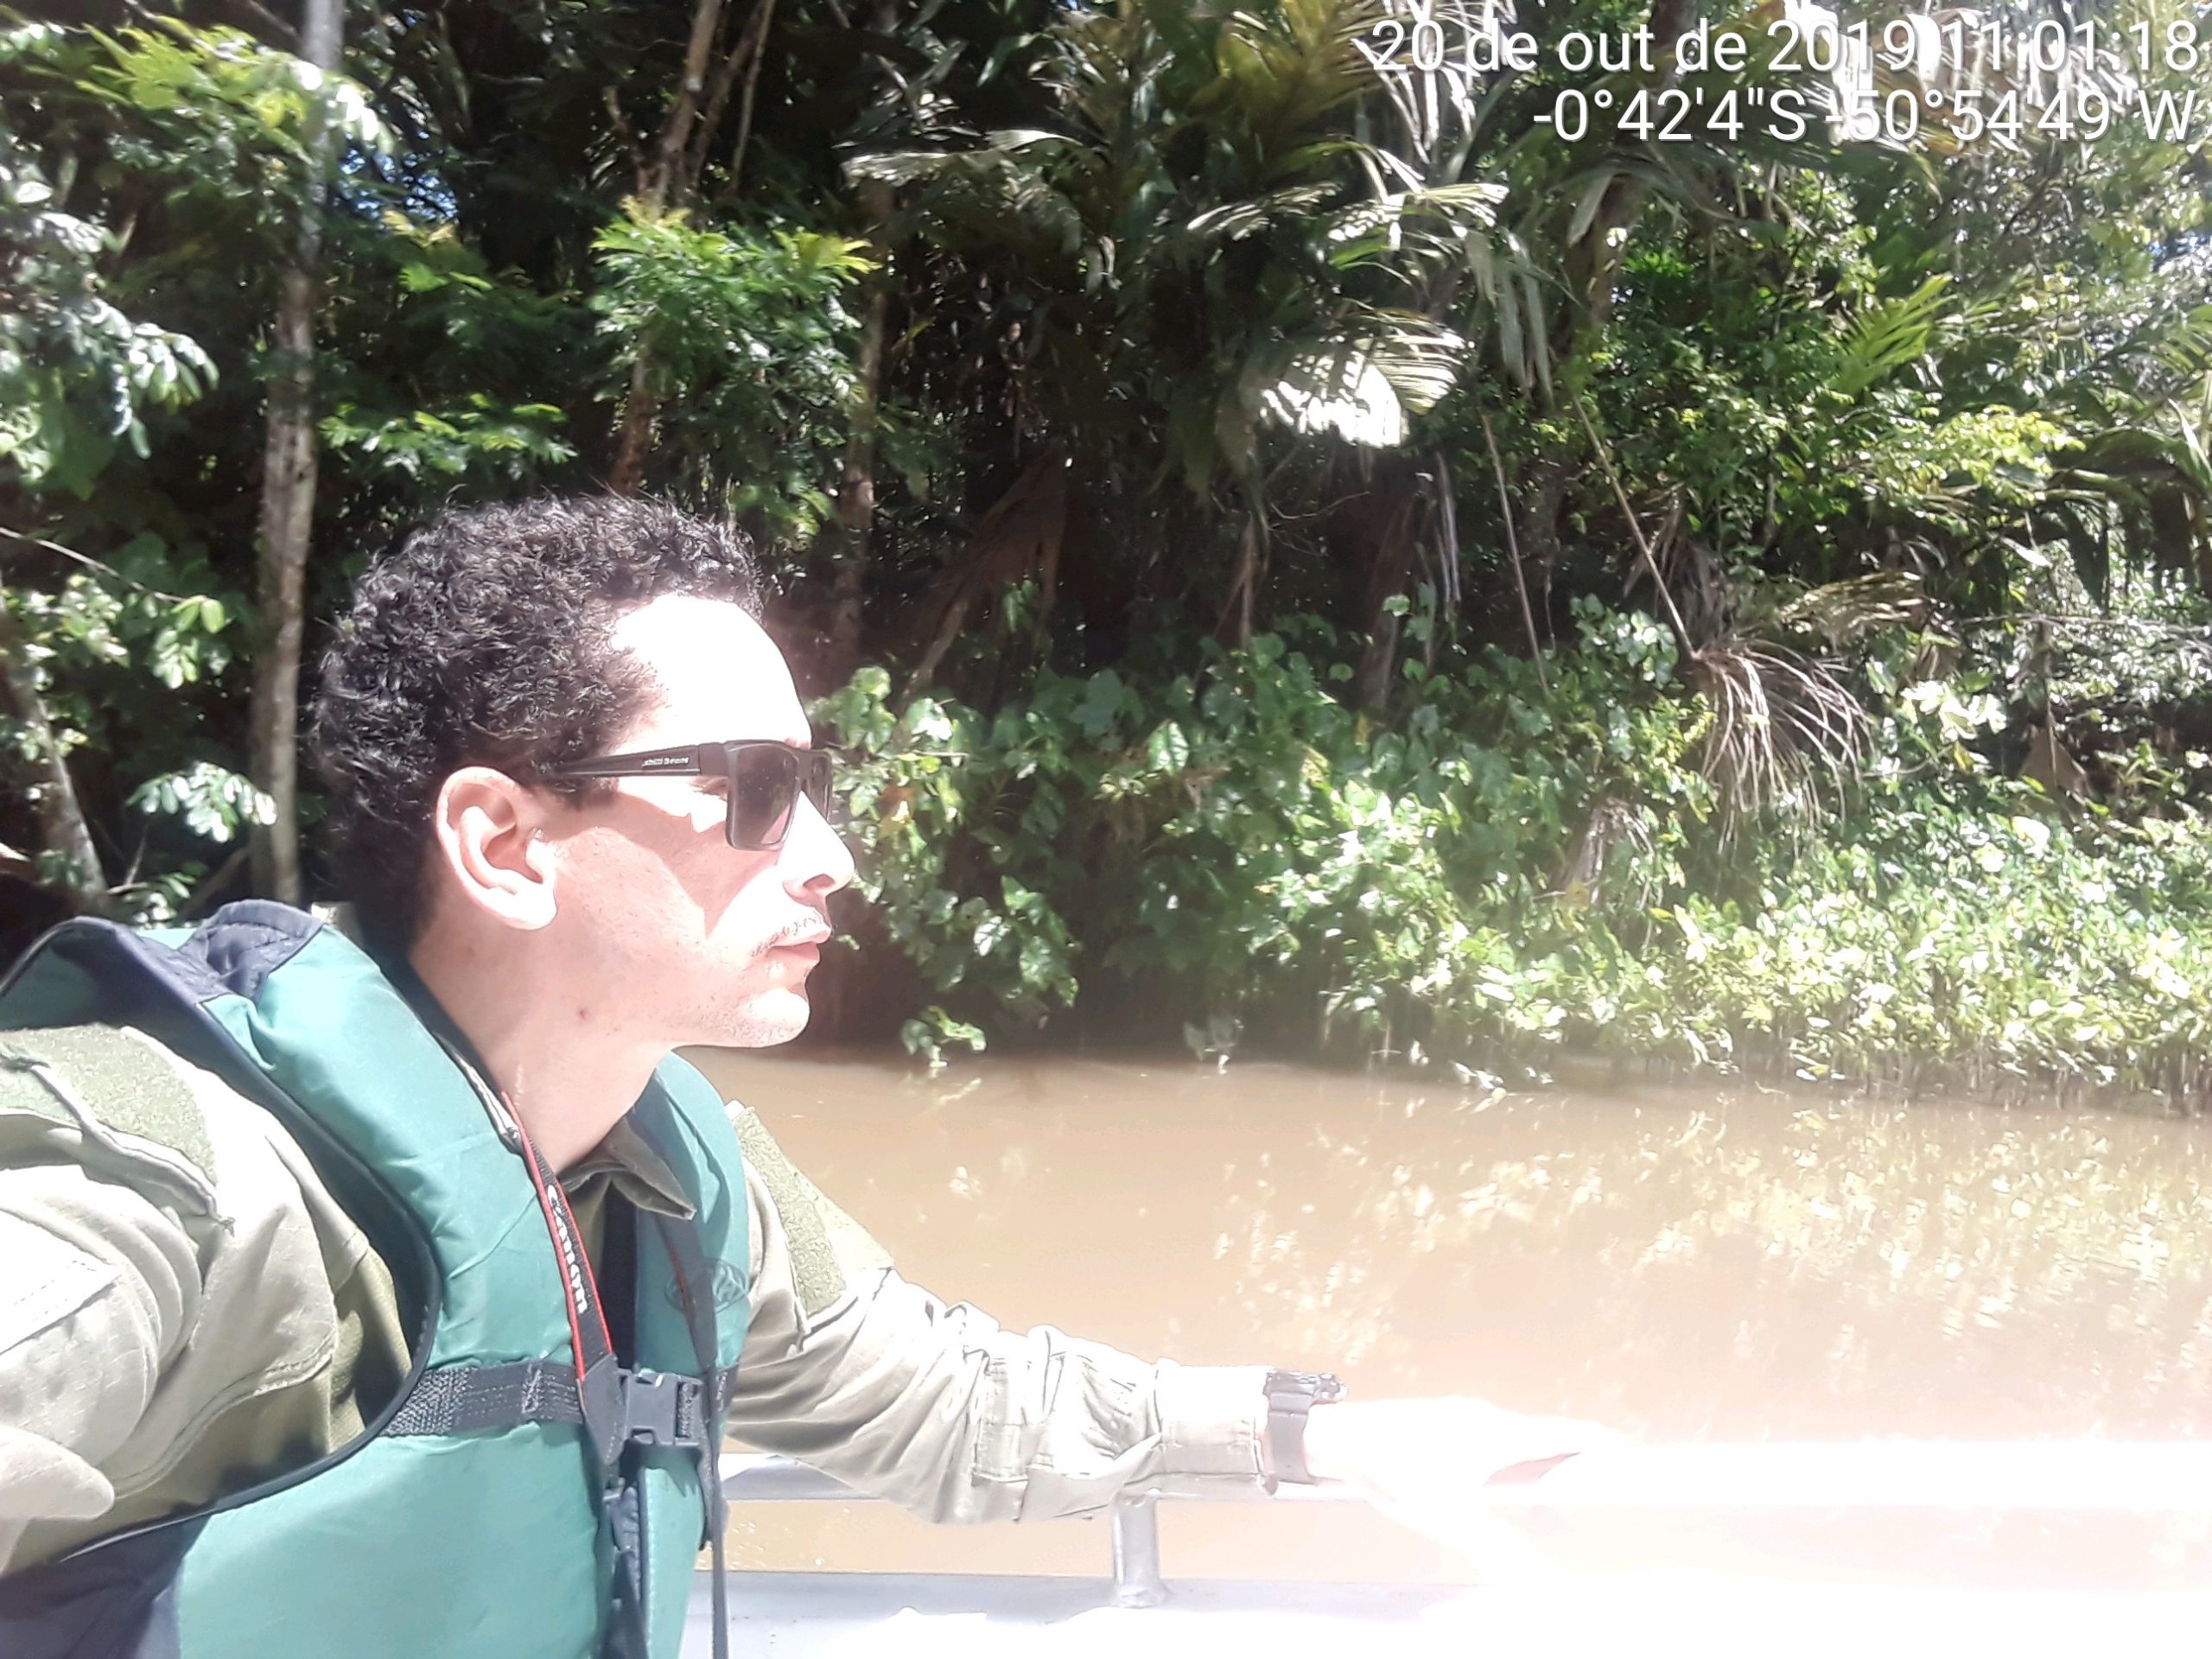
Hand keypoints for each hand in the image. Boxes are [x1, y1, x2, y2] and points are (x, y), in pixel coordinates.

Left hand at [1298, 1395, 1617, 1580]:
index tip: (1624, 1449)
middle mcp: (1487, 1416)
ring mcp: (1462, 1413)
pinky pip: (1486, 1434)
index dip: (1595, 1442)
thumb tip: (1542, 1587)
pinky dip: (1503, 1455)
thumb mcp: (1450, 1520)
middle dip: (1565, 1461)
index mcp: (1500, 1434)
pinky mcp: (1440, 1418)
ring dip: (1531, 1460)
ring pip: (1511, 1435)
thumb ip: (1499, 1552)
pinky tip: (1487, 1480)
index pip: (1563, 1434)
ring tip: (1539, 1493)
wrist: (1340, 1436)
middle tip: (1581, 1488)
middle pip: (1541, 1435)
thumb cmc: (1396, 1472)